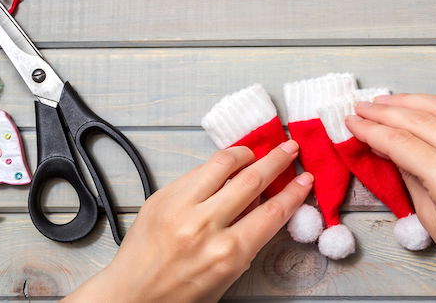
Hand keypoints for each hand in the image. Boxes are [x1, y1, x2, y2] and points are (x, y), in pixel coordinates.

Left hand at [63, 141, 311, 302]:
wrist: (130, 296)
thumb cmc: (179, 295)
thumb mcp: (226, 277)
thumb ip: (246, 241)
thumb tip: (262, 205)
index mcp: (226, 254)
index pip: (272, 212)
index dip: (294, 192)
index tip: (305, 179)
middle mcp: (205, 226)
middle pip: (252, 180)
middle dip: (277, 160)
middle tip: (289, 148)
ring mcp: (180, 207)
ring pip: (222, 164)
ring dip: (245, 153)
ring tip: (256, 150)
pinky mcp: (161, 196)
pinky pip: (195, 171)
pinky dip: (214, 165)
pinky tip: (224, 165)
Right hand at [346, 94, 435, 302]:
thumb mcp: (431, 220)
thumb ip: (409, 176)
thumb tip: (385, 147)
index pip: (402, 143)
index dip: (371, 129)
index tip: (350, 121)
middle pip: (420, 119)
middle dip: (385, 110)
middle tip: (359, 107)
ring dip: (409, 100)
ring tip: (383, 101)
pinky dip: (433, 108)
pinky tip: (414, 109)